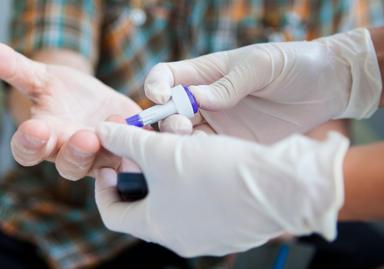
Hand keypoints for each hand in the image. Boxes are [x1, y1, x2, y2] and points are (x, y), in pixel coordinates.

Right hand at [0, 40, 140, 179]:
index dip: (29, 143)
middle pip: (69, 165)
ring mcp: (99, 157)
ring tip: (116, 126)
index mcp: (44, 138)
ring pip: (103, 163)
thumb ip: (11, 66)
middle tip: (84, 138)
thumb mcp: (39, 77)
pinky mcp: (125, 152)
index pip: (28, 150)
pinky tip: (145, 131)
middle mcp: (70, 154)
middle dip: (75, 152)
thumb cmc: (61, 94)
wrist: (91, 100)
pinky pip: (133, 155)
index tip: (35, 128)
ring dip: (110, 149)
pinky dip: (138, 144)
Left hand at [94, 122, 348, 256]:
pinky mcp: (235, 225)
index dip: (104, 187)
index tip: (109, 163)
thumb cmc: (216, 172)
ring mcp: (211, 235)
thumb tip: (102, 130)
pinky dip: (197, 183)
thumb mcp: (163, 151)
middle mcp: (182, 238)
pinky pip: (206, 204)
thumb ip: (127, 141)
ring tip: (178, 150)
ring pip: (178, 203)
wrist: (280, 186)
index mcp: (158, 227)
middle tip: (145, 151)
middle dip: (142, 176)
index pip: (113, 214)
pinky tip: (209, 162)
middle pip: (147, 206)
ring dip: (171, 177)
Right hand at [145, 28, 380, 142]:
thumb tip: (196, 99)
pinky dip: (200, 158)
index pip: (167, 77)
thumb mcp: (260, 66)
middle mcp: (206, 99)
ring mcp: (219, 123)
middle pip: (168, 111)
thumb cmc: (293, 65)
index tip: (160, 97)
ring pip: (183, 136)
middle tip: (181, 126)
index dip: (156, 86)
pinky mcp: (234, 144)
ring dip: (179, 141)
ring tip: (193, 141)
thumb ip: (228, 84)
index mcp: (207, 73)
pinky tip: (209, 159)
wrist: (328, 87)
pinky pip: (208, 154)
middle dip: (165, 120)